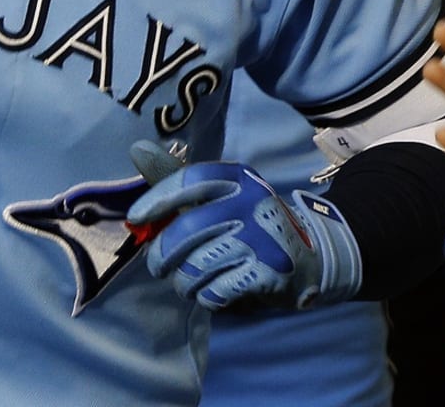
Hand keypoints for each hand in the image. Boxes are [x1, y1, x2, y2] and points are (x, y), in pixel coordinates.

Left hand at [128, 152, 361, 310]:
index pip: (188, 180)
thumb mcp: (219, 193)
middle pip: (188, 229)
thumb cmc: (248, 223)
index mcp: (236, 177)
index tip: (135, 217)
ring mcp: (262, 238)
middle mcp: (250, 202)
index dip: (157, 198)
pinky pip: (215, 290)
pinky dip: (205, 296)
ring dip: (183, 281)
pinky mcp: (269, 272)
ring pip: (197, 265)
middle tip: (157, 267)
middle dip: (162, 254)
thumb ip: (176, 177)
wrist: (309, 260)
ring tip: (186, 281)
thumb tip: (136, 148)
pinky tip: (210, 292)